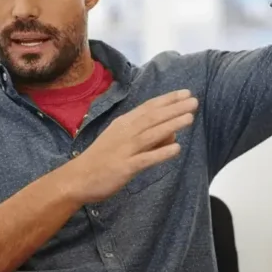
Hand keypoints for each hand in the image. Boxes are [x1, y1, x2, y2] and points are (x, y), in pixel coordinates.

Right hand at [57, 89, 198, 203]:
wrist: (77, 178)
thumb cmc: (101, 159)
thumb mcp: (120, 141)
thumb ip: (145, 136)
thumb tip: (172, 134)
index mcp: (123, 124)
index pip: (148, 107)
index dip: (168, 100)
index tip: (185, 93)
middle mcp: (125, 133)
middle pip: (153, 117)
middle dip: (174, 108)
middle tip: (194, 101)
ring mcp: (125, 149)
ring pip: (151, 134)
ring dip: (171, 125)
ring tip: (190, 118)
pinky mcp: (125, 167)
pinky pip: (146, 159)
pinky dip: (161, 153)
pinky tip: (177, 149)